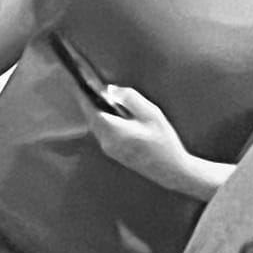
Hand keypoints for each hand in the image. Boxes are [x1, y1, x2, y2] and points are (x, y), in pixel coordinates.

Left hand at [90, 86, 204, 195]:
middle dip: (89, 100)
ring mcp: (109, 149)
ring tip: (104, 98)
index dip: (82, 92)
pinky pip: (102, 132)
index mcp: (112, 130)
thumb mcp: (151, 114)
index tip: (77, 79)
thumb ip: (129, 98)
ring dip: (97, 111)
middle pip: (90, 115)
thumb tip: (111, 90)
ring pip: (96, 124)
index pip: (88, 106)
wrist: (174, 172)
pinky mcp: (114, 153)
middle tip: (91, 85)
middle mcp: (106, 141)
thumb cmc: (164, 143)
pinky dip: (104, 121)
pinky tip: (114, 115)